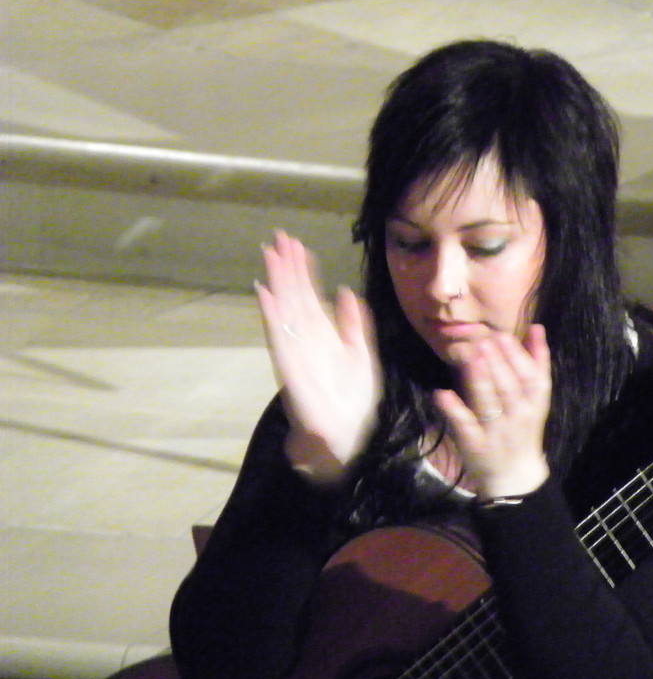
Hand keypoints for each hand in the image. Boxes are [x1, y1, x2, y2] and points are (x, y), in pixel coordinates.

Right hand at [255, 231, 381, 486]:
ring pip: (285, 311)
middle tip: (278, 237)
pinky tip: (264, 294)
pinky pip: (280, 339)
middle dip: (287, 268)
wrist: (346, 441)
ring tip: (269, 255)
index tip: (297, 244)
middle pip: (294, 297)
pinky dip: (272, 316)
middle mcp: (307, 341)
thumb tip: (345, 291)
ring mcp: (297, 354)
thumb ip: (354, 325)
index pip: (310, 296)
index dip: (304, 270)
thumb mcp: (361, 356)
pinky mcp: (292, 371)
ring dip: (277, 283)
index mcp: (323, 336)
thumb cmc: (353, 402)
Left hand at [434, 325, 550, 499]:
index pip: (531, 378)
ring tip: (470, 356)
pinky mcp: (474, 444)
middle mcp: (518, 417)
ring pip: (488, 404)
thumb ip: (536, 362)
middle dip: (497, 363)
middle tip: (482, 340)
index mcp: (535, 403)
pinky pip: (464, 426)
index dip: (518, 356)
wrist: (514, 477)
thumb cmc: (523, 428)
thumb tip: (537, 326)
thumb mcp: (536, 398)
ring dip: (480, 380)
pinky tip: (442, 393)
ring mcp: (495, 431)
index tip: (502, 336)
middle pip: (509, 388)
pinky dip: (453, 410)